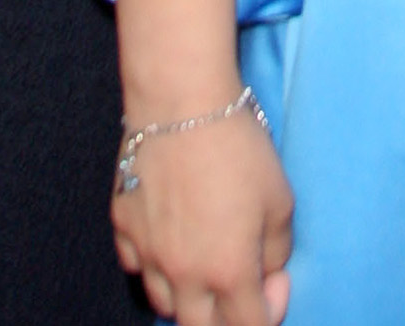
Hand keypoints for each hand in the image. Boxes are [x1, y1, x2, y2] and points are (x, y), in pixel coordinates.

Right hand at [113, 106, 293, 323]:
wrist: (181, 100)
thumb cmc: (238, 145)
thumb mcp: (281, 199)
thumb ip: (276, 251)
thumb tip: (267, 275)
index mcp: (228, 271)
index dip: (271, 311)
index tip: (275, 282)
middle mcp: (183, 274)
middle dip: (225, 318)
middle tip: (238, 286)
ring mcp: (148, 253)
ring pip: (165, 304)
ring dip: (188, 296)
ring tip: (204, 264)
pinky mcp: (123, 227)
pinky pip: (137, 266)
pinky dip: (155, 264)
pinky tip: (170, 239)